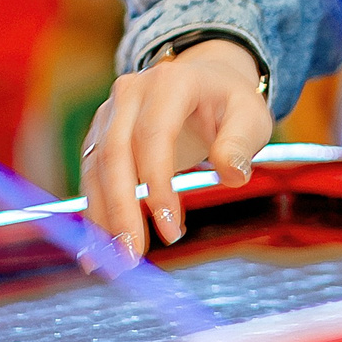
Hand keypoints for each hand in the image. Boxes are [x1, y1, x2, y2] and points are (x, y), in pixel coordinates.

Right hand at [81, 39, 273, 257]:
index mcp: (170, 83)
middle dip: (121, 210)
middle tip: (132, 256)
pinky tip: (98, 250)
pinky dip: (94, 214)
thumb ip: (241, 144)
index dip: (157, 185)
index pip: (153, 136)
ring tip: (115, 262)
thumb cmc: (230, 102)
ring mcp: (109, 113)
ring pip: (95, 169)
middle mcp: (130, 93)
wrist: (205, 79)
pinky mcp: (100, 136)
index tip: (170, 230)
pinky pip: (91, 178)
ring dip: (103, 218)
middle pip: (114, 155)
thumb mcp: (250, 116)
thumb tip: (233, 176)